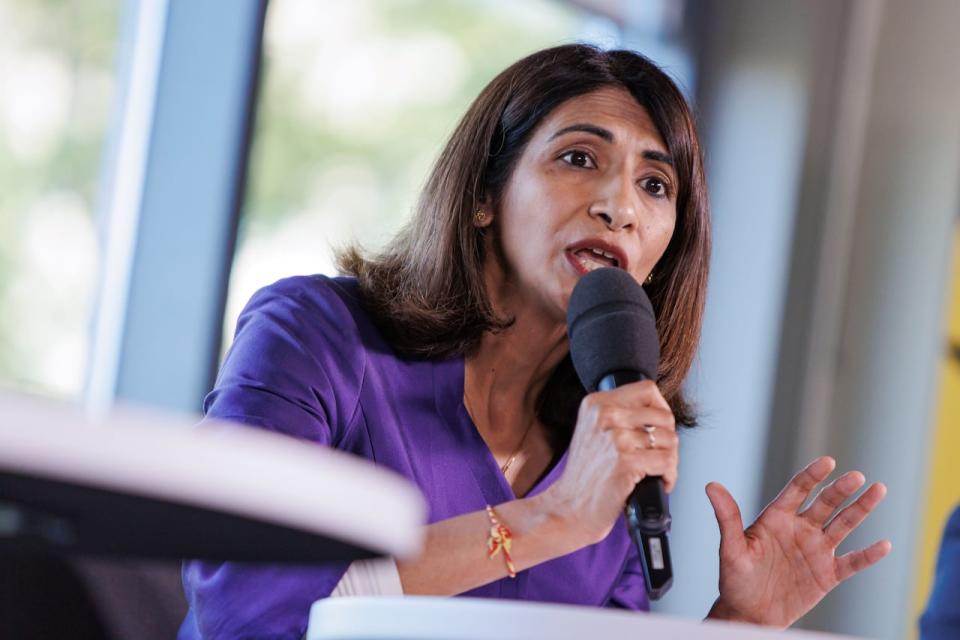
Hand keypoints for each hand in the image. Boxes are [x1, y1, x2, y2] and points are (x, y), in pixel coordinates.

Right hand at [542, 380, 677, 544]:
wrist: (568, 508)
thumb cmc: (584, 476)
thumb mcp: (593, 431)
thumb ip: (620, 415)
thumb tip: (659, 414)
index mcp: (596, 403)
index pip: (647, 389)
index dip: (661, 410)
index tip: (658, 428)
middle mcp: (604, 416)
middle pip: (664, 417)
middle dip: (668, 440)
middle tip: (658, 456)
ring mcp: (615, 439)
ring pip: (669, 440)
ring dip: (670, 460)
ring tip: (656, 471)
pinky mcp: (626, 462)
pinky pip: (667, 462)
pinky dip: (668, 476)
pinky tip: (658, 482)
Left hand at [705, 456, 890, 627]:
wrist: (748, 613)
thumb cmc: (735, 579)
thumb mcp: (730, 548)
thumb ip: (726, 517)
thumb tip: (710, 485)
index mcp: (777, 518)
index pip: (797, 490)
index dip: (812, 475)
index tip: (827, 462)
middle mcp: (800, 529)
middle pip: (825, 504)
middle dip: (841, 490)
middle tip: (856, 476)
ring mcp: (816, 550)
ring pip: (843, 524)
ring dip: (861, 509)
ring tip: (878, 489)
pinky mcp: (827, 575)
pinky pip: (852, 563)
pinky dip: (868, 555)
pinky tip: (884, 544)